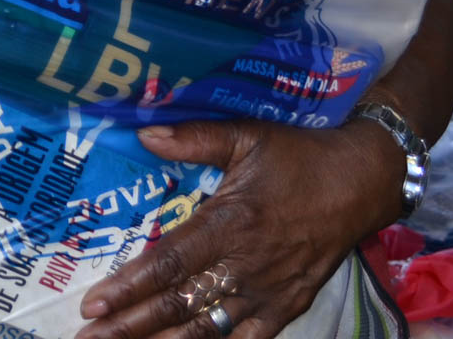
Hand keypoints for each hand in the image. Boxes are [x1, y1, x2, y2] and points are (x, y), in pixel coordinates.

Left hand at [75, 118, 401, 338]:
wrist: (364, 181)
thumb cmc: (299, 156)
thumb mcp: (246, 136)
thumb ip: (193, 139)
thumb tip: (143, 134)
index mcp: (230, 223)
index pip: (169, 263)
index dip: (128, 287)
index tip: (93, 304)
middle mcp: (246, 265)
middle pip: (179, 305)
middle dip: (130, 326)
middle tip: (88, 338)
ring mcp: (269, 291)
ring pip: (208, 329)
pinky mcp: (290, 306)